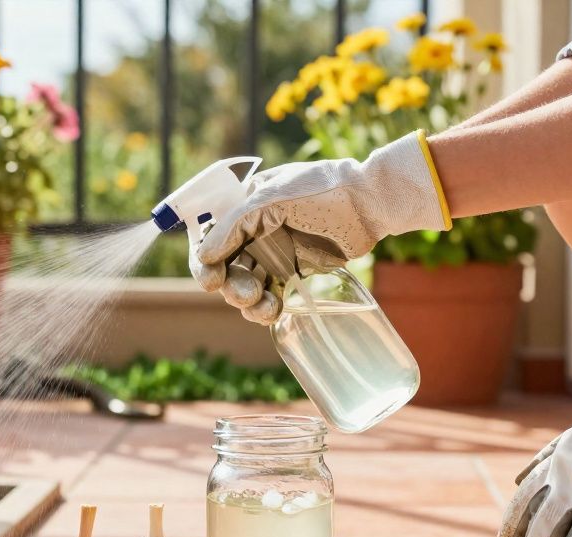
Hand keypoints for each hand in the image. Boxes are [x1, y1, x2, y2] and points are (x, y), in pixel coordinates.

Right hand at [191, 130, 449, 325]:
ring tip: (264, 307)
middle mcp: (254, 231)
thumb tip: (203, 257)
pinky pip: (271, 294)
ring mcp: (275, 252)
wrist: (369, 203)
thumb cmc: (319, 190)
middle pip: (227, 268)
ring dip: (248, 302)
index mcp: (243, 208)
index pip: (210, 238)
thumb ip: (234, 226)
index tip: (212, 281)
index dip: (206, 262)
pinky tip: (273, 311)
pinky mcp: (295, 271)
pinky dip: (267, 307)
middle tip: (246, 295)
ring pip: (247, 285)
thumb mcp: (270, 200)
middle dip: (231, 286)